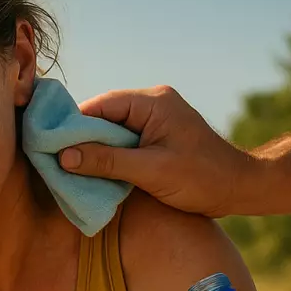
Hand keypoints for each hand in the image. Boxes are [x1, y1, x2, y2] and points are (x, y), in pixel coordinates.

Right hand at [58, 86, 258, 217]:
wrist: (241, 188)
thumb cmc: (202, 178)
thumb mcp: (151, 171)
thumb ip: (107, 162)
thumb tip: (63, 156)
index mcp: (153, 102)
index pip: (100, 106)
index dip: (72, 124)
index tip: (48, 143)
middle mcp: (153, 104)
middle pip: (103, 117)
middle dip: (80, 139)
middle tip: (54, 159)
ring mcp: (156, 120)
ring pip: (112, 131)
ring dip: (95, 150)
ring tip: (69, 169)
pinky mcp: (158, 137)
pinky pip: (125, 142)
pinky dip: (110, 156)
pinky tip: (95, 173)